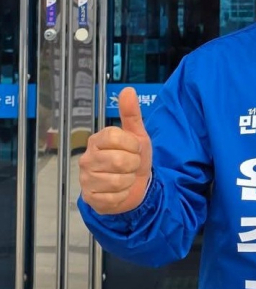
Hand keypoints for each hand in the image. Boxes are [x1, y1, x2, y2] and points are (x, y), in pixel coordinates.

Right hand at [79, 87, 151, 213]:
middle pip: (119, 160)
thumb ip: (132, 114)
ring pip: (117, 181)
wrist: (136, 186)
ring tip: (126, 178)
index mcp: (97, 140)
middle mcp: (87, 158)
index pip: (116, 137)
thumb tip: (128, 90)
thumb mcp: (137, 135)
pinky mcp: (90, 198)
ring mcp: (86, 179)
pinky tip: (121, 192)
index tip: (134, 149)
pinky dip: (123, 196)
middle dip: (134, 165)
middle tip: (132, 165)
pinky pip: (113, 198)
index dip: (132, 145)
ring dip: (129, 181)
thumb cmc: (134, 158)